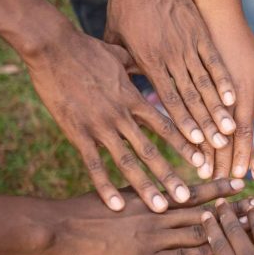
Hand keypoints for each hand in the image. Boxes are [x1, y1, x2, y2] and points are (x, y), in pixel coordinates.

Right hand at [25, 26, 204, 212]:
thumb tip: (149, 62)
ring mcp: (99, 126)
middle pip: (151, 150)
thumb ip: (137, 65)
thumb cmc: (86, 48)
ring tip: (161, 207)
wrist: (51, 47)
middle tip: (188, 198)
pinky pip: (93, 165)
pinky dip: (105, 186)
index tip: (202, 161)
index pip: (166, 125)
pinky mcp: (77, 133)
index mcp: (133, 98)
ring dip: (145, 186)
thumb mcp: (119, 54)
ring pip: (127, 162)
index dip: (184, 144)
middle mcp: (121, 116)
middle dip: (170, 175)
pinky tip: (117, 205)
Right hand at [38, 178, 244, 254]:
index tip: (242, 183)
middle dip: (233, 211)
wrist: (60, 229)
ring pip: (199, 233)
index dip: (220, 188)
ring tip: (250, 232)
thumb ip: (142, 193)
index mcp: (152, 196)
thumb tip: (158, 191)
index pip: (194, 191)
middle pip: (205, 212)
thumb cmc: (84, 209)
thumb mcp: (118, 192)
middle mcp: (158, 213)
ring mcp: (154, 238)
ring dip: (225, 233)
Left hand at [106, 0, 235, 148]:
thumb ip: (123, 66)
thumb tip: (124, 90)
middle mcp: (170, 57)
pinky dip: (224, 80)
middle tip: (218, 147)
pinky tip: (234, 98)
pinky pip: (214, 60)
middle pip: (190, 97)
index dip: (183, 123)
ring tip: (230, 130)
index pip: (168, 99)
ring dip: (218, 108)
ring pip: (205, 82)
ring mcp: (188, 44)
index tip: (195, 144)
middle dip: (205, 124)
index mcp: (148, 61)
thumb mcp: (115, 39)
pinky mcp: (199, 32)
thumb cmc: (124, 6)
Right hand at [201, 18, 253, 178]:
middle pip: (227, 136)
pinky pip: (186, 112)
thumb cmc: (241, 42)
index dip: (245, 155)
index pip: (247, 130)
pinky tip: (186, 149)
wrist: (214, 11)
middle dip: (225, 162)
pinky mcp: (186, 87)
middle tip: (222, 186)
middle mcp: (227, 94)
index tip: (244, 177)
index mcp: (247, 92)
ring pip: (206, 127)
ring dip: (206, 153)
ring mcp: (206, 91)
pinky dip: (187, 132)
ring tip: (203, 175)